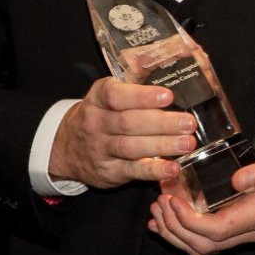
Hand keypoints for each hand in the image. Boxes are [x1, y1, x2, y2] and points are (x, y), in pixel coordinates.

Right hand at [49, 77, 197, 188]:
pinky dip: (154, 170)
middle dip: (162, 123)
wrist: (66, 147)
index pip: (116, 95)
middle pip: (129, 122)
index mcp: (98, 98)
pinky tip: (172, 168)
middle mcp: (96, 123)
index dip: (142, 96)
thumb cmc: (99, 115)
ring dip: (162, 145)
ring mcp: (101, 149)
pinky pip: (132, 171)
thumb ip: (132, 90)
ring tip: (187, 143)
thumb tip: (173, 82)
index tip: (167, 96)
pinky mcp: (108, 172)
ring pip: (131, 147)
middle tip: (188, 122)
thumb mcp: (105, 97)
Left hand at [147, 132, 254, 254]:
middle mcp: (250, 229)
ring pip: (202, 247)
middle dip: (176, 228)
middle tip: (159, 202)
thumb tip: (239, 181)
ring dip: (175, 233)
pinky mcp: (236, 221)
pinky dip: (182, 230)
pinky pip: (206, 237)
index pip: (217, 231)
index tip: (172, 201)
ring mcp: (243, 229)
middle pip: (204, 245)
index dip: (190, 221)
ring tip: (157, 210)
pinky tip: (167, 218)